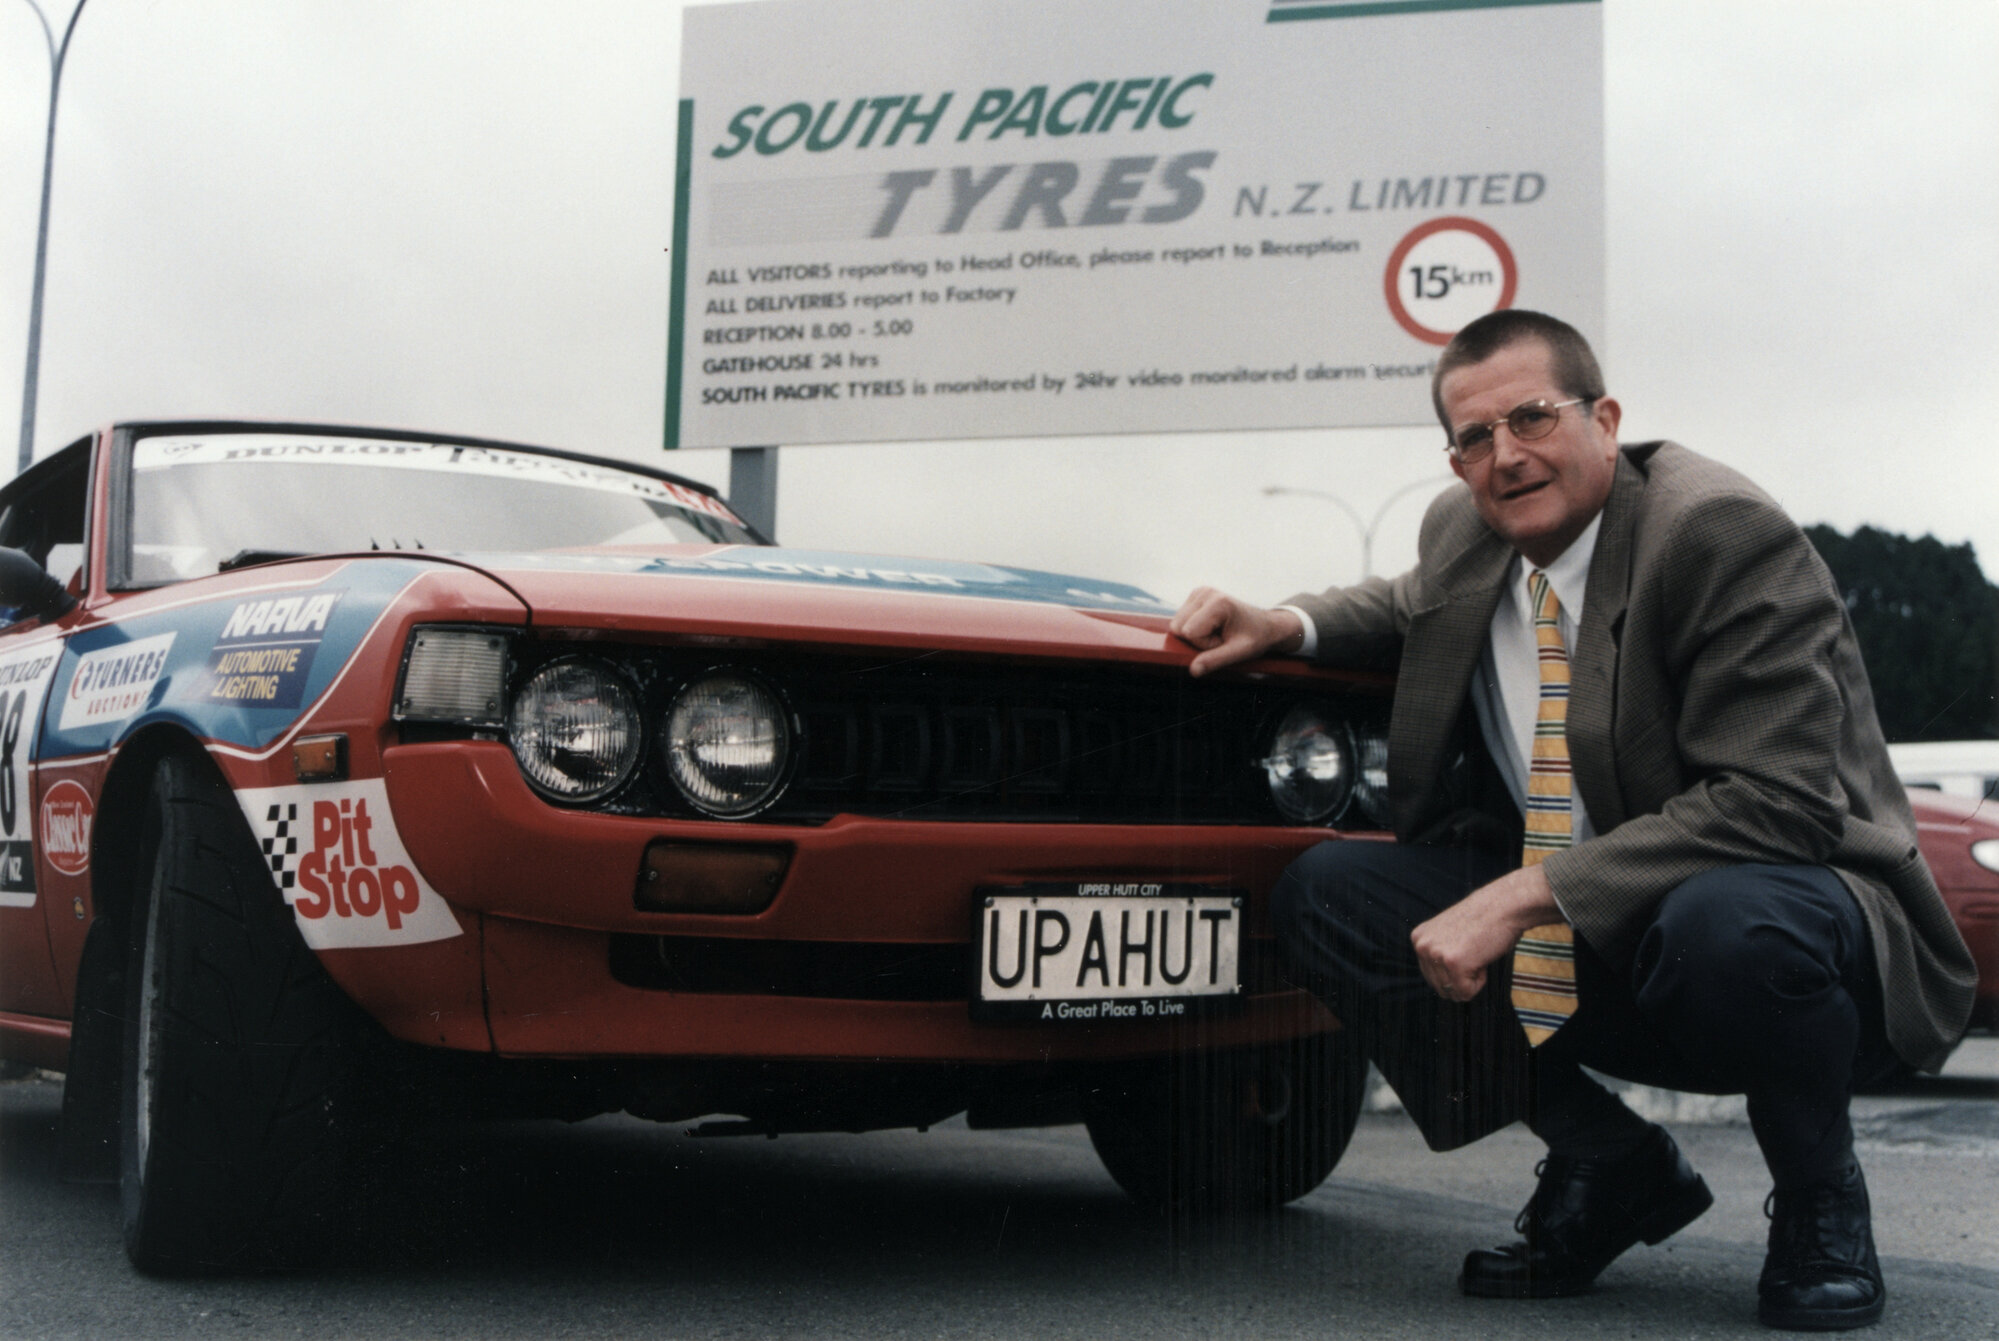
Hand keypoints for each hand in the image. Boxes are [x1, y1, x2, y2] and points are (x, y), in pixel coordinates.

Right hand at [1169, 587, 1302, 676]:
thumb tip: (1193, 670)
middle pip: (1179, 628)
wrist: (1264, 625)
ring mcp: (1199, 592)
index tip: (1225, 641)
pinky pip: (1179, 621)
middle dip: (1198, 640)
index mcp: (1218, 602)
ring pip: (1176, 625)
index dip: (1205, 644)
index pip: (1189, 633)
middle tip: (1221, 637)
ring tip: (1217, 632)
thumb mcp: (1239, 652)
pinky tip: (1211, 627)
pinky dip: (1193, 629)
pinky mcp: (1195, 596)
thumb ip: (1215, 660)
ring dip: (1195, 635)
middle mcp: (1205, 592)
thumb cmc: (1255, 637)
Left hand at [1410, 864, 1562, 1002]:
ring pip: (1454, 992)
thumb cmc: (1484, 921)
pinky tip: (1481, 957)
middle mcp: (1421, 946)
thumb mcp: (1449, 935)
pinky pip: (1466, 992)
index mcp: (1419, 939)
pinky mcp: (1454, 963)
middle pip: (1441, 987)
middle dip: (1463, 977)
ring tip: (1477, 951)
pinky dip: (1480, 981)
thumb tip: (1442, 988)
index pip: (1432, 977)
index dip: (1456, 970)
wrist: (1504, 905)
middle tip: (1474, 950)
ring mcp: (1436, 954)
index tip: (1467, 947)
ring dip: (1472, 978)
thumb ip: (1438, 954)